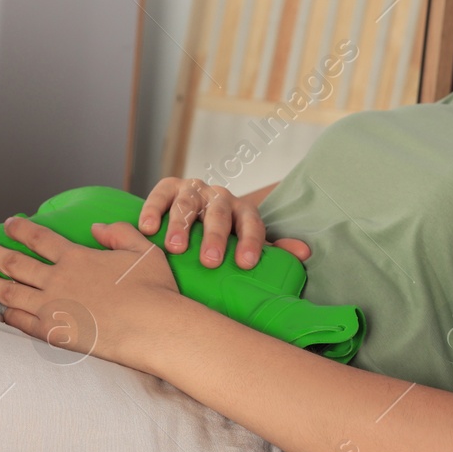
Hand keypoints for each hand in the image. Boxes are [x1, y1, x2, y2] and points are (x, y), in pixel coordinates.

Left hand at [0, 215, 182, 366]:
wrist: (153, 328)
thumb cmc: (154, 290)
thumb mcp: (143, 251)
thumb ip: (119, 233)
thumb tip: (97, 228)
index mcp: (76, 257)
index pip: (39, 238)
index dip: (21, 229)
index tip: (9, 223)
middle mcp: (57, 280)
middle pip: (13, 263)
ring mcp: (52, 308)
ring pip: (8, 292)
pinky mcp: (53, 334)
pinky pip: (20, 323)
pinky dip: (5, 315)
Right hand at [138, 176, 310, 268]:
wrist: (198, 212)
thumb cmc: (225, 237)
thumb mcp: (248, 241)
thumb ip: (274, 249)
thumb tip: (305, 252)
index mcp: (242, 210)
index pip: (251, 222)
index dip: (250, 241)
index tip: (246, 263)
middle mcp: (219, 197)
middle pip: (219, 213)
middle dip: (214, 236)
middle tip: (210, 261)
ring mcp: (193, 190)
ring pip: (188, 203)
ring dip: (180, 224)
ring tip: (174, 248)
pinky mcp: (169, 187)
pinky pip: (160, 194)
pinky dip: (152, 209)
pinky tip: (147, 228)